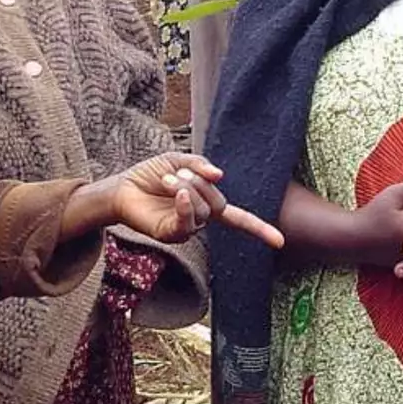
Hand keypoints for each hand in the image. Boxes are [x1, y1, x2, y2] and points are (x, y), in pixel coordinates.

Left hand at [107, 152, 284, 248]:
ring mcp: (187, 228)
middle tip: (177, 174)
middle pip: (219, 204)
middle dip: (201, 184)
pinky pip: (188, 222)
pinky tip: (177, 193)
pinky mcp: (171, 234)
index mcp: (207, 202)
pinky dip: (186, 204)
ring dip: (187, 188)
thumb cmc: (150, 175)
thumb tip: (220, 175)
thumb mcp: (177, 161)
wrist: (123, 187)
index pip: (239, 218)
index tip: (279, 242)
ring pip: (204, 210)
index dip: (259, 229)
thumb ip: (199, 166)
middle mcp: (201, 218)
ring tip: (166, 180)